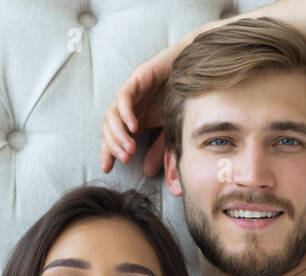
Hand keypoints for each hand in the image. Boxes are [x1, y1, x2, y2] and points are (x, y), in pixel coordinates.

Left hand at [100, 35, 192, 177]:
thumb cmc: (186, 100)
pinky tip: (134, 127)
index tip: (107, 168)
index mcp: (135, 119)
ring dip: (118, 133)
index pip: (113, 137)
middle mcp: (129, 107)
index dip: (108, 152)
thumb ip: (160, 151)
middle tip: (125, 159)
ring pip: (111, 114)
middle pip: (108, 128)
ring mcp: (131, 93)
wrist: (198, 72)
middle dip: (113, 146)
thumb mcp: (172, 132)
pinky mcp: (137, 79)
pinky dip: (125, 113)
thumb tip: (148, 172)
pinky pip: (123, 97)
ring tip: (130, 148)